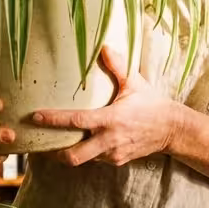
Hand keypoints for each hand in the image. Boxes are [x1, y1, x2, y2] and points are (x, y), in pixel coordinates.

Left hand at [32, 46, 185, 166]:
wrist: (172, 129)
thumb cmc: (152, 104)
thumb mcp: (135, 83)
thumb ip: (118, 65)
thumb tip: (104, 46)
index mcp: (110, 119)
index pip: (76, 122)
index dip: (54, 120)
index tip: (36, 117)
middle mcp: (109, 140)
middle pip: (73, 156)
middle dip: (54, 153)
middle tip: (39, 143)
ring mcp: (113, 154)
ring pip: (83, 160)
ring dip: (68, 153)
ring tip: (52, 145)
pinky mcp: (117, 161)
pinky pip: (95, 160)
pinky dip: (85, 153)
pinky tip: (79, 143)